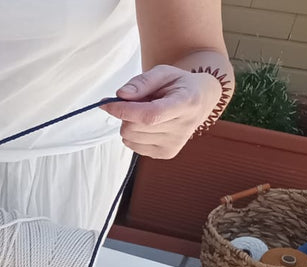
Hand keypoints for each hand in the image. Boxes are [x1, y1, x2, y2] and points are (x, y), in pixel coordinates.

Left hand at [101, 65, 224, 158]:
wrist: (200, 100)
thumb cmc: (179, 85)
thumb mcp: (163, 72)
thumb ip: (142, 82)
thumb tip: (121, 95)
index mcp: (186, 104)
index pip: (150, 115)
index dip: (124, 110)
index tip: (107, 103)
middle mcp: (183, 128)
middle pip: (135, 127)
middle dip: (126, 113)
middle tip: (139, 102)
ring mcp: (175, 144)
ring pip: (130, 137)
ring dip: (130, 122)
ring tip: (147, 111)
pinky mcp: (166, 153)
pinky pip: (132, 145)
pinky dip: (133, 133)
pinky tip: (148, 124)